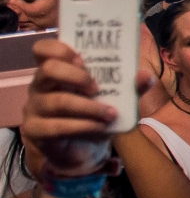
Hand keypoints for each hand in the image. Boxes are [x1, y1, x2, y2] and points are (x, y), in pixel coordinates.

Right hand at [22, 40, 119, 176]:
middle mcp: (41, 85)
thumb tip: (146, 75)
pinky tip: (100, 127)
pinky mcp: (35, 130)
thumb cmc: (96, 114)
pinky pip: (56, 126)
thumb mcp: (118, 98)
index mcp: (57, 70)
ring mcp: (34, 108)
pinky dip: (83, 126)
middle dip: (77, 76)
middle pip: (48, 70)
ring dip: (89, 107)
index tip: (82, 58)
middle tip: (97, 87)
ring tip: (110, 113)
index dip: (59, 49)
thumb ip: (132, 86)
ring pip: (57, 101)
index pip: (44, 49)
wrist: (84, 149)